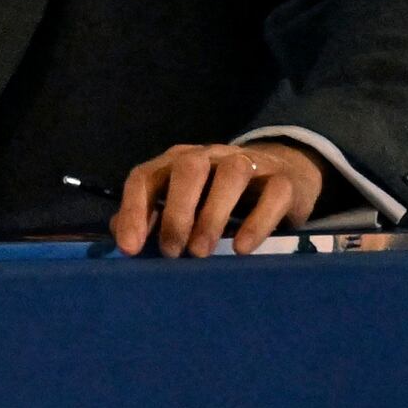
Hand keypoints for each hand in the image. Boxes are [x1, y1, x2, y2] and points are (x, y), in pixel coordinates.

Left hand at [112, 139, 327, 256]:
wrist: (284, 174)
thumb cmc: (222, 195)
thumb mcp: (187, 203)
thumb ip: (153, 216)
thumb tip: (123, 238)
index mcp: (176, 161)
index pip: (145, 176)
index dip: (133, 210)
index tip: (130, 249)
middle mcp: (208, 155)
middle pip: (186, 169)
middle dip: (175, 212)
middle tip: (172, 252)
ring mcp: (247, 163)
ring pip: (229, 176)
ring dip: (212, 215)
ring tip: (201, 252)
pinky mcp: (282, 181)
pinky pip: (272, 195)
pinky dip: (256, 222)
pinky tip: (242, 248)